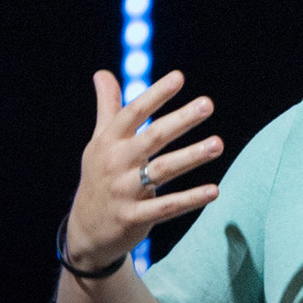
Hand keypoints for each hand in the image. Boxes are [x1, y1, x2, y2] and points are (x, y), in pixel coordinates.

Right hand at [65, 69, 222, 269]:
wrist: (84, 230)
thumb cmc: (99, 177)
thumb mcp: (98, 142)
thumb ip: (107, 107)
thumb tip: (101, 72)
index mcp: (108, 142)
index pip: (132, 113)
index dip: (155, 95)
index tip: (179, 77)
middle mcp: (115, 163)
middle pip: (152, 138)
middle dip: (180, 120)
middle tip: (207, 104)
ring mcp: (124, 191)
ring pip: (163, 170)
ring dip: (191, 156)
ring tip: (218, 144)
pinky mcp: (134, 218)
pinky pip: (167, 207)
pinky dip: (190, 199)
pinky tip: (214, 191)